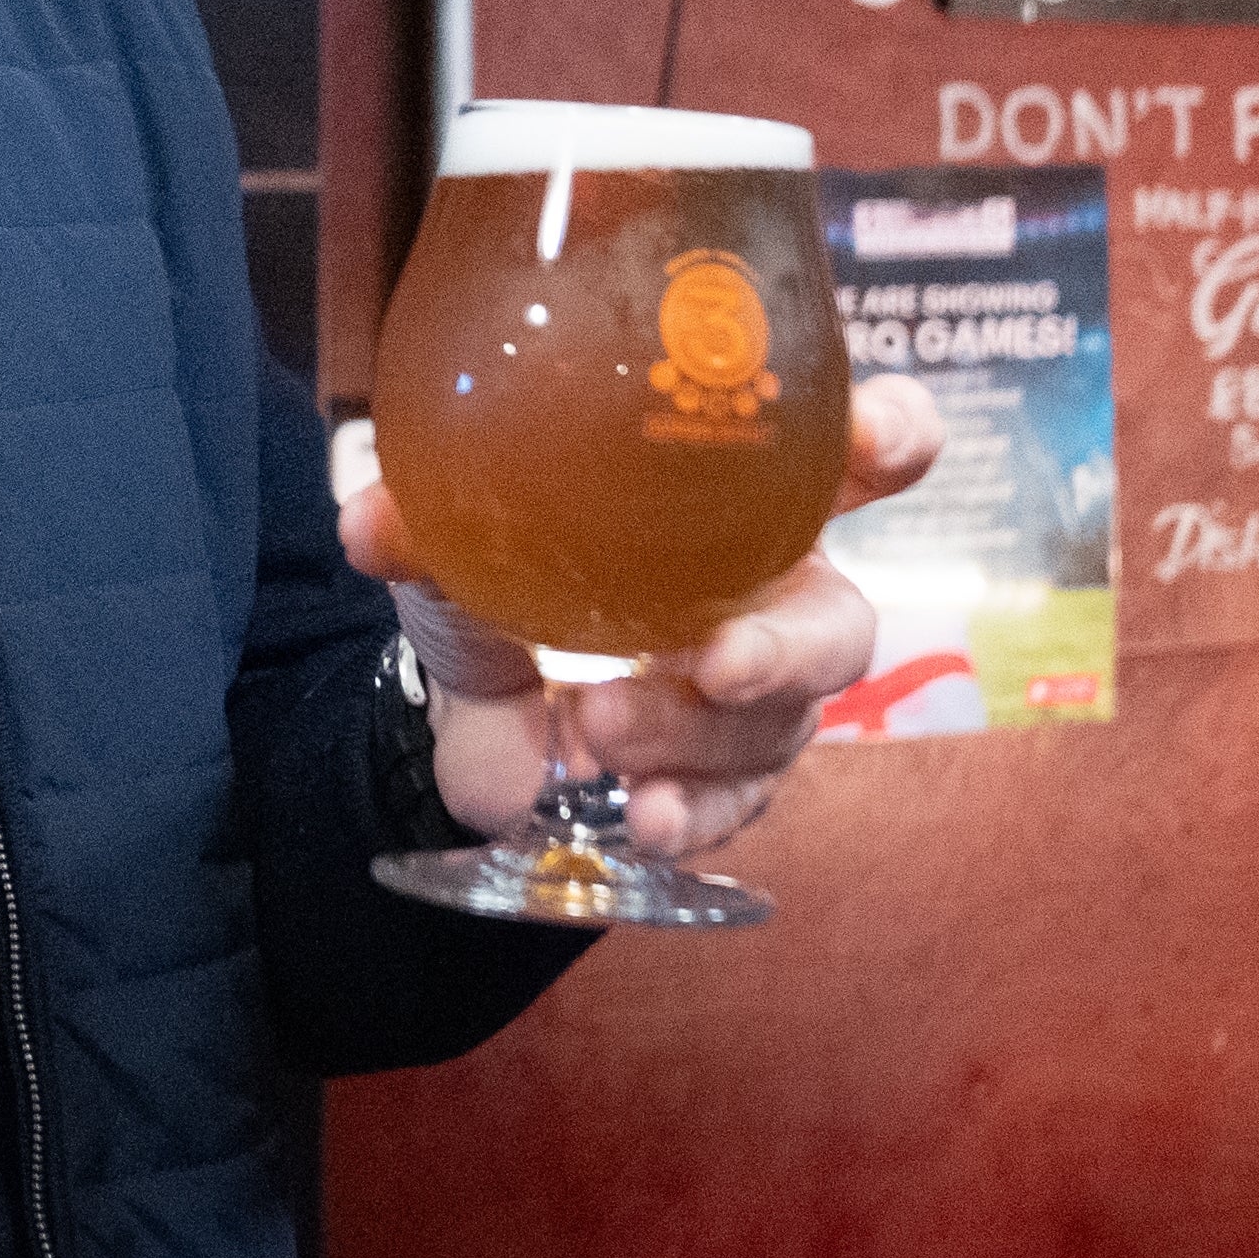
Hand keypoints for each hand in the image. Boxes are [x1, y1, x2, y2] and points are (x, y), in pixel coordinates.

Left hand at [335, 371, 945, 854]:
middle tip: (718, 664)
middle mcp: (768, 591)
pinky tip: (644, 819)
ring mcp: (754, 694)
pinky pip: (735, 804)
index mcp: (730, 496)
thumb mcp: (460, 536)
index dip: (886, 438)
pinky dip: (691, 813)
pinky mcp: (720, 776)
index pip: (837, 454)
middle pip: (836, 621)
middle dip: (789, 647)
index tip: (883, 443)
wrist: (462, 694)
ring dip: (692, 735)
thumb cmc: (500, 567)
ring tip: (596, 732)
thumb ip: (427, 521)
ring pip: (779, 724)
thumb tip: (372, 523)